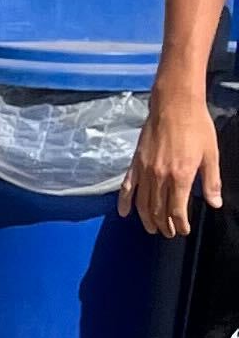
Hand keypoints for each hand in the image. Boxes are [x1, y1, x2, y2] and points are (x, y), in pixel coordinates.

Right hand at [121, 84, 221, 238]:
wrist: (175, 104)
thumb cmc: (197, 126)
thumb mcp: (211, 154)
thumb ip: (211, 181)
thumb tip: (214, 203)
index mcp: (181, 176)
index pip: (177, 210)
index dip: (180, 224)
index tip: (183, 230)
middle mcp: (161, 176)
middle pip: (159, 210)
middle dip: (165, 225)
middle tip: (169, 233)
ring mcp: (145, 171)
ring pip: (143, 203)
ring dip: (147, 220)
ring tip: (152, 229)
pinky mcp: (136, 163)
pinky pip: (127, 188)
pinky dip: (124, 202)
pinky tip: (124, 213)